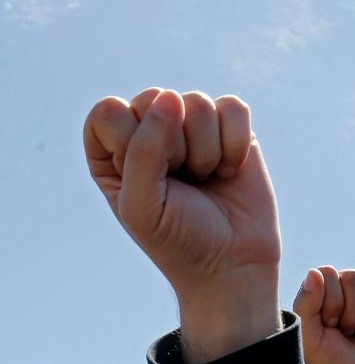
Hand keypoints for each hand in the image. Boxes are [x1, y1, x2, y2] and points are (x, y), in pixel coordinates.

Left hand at [84, 88, 281, 362]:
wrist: (233, 265)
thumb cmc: (178, 241)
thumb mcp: (142, 204)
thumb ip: (144, 149)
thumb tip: (171, 98)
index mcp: (112, 149)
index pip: (110, 111)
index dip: (132, 143)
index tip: (148, 182)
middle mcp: (151, 131)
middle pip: (156, 98)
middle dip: (175, 147)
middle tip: (183, 185)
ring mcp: (193, 127)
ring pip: (197, 102)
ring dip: (207, 151)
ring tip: (207, 180)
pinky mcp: (232, 130)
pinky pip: (233, 108)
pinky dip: (236, 143)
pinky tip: (231, 170)